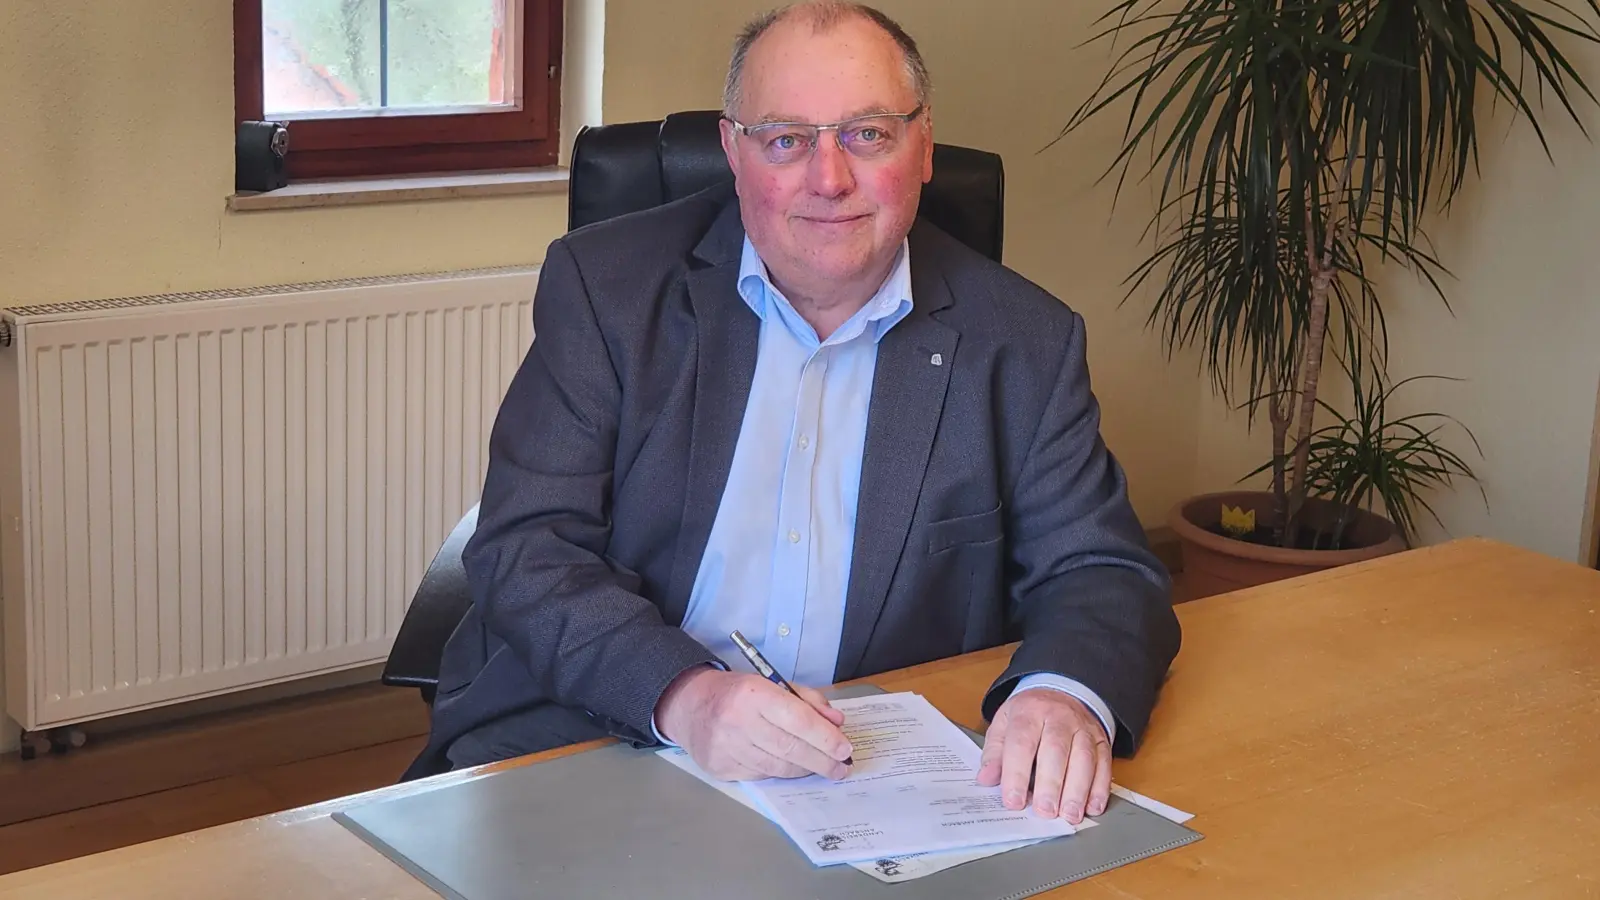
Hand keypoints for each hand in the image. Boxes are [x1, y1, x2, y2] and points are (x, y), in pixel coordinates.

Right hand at [655, 666, 853, 781]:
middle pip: (790, 748)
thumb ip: (807, 701)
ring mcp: (726, 747)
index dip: (825, 737)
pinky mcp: (719, 768)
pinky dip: (781, 773)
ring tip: (822, 768)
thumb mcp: (771, 684)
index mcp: (753, 693)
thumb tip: (836, 723)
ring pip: (777, 767)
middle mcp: (737, 721)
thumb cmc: (737, 693)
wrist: (689, 705)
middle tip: (841, 768)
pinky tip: (792, 768)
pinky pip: (761, 775)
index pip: (798, 719)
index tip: (844, 748)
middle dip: (821, 761)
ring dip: (804, 770)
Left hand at [976, 689, 1110, 823]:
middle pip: (1055, 750)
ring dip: (1078, 790)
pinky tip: (1093, 807)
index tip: (1013, 801)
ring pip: (1084, 758)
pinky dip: (1100, 788)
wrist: (1061, 692)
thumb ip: (995, 753)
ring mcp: (1083, 729)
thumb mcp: (1003, 724)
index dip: (1016, 774)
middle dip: (1050, 784)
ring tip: (1069, 815)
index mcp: (1029, 712)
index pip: (1022, 742)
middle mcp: (1059, 718)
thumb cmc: (1029, 715)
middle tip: (1045, 812)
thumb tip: (986, 778)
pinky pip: (1105, 763)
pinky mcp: (1101, 741)